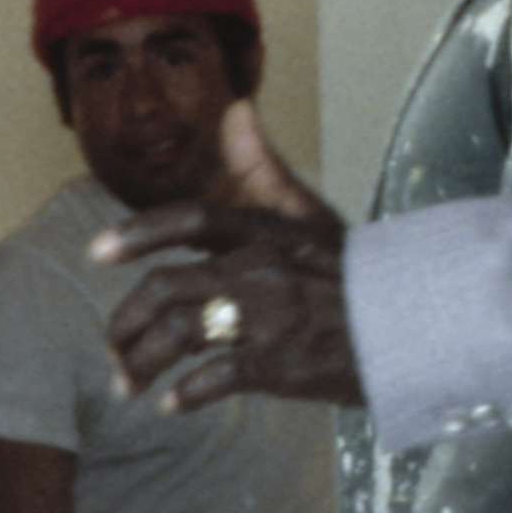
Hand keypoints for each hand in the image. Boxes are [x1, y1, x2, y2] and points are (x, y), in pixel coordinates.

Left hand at [100, 104, 363, 407]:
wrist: (415, 324)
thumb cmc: (358, 272)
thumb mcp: (312, 213)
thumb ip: (263, 166)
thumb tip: (235, 108)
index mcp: (264, 232)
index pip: (191, 220)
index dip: (138, 233)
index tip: (96, 251)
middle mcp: (258, 269)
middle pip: (165, 287)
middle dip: (125, 321)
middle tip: (114, 346)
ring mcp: (267, 318)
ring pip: (178, 334)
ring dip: (141, 362)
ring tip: (129, 383)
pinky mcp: (279, 364)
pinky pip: (213, 379)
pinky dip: (184, 395)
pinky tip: (171, 405)